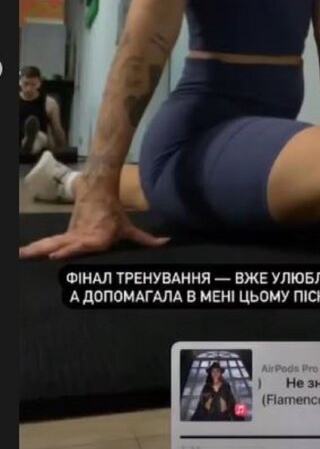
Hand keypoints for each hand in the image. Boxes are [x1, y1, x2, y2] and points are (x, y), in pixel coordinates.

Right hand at [19, 181, 169, 259]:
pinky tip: (24, 252)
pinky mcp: (66, 232)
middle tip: (43, 258)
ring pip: (53, 243)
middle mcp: (82, 237)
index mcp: (97, 238)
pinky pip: (51, 241)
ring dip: (38, 248)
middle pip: (66, 245)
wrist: (98, 191)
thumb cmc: (114, 212)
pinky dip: (38, 246)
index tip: (59, 254)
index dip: (73, 249)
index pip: (84, 245)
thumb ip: (146, 239)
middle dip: (54, 252)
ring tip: (23, 254)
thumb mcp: (129, 227)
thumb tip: (166, 242)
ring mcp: (72, 234)